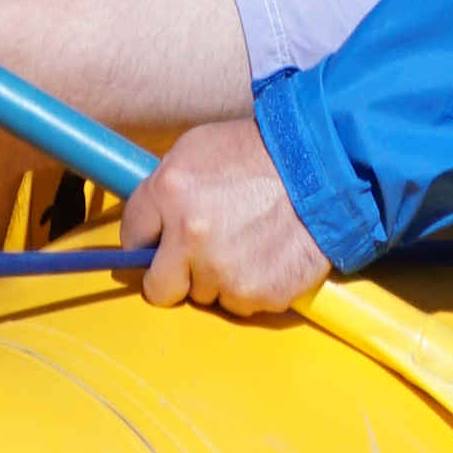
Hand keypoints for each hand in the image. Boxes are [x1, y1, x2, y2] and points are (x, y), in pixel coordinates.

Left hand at [119, 117, 325, 315]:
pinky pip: (238, 303)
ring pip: (203, 295)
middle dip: (171, 276)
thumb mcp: (197, 149)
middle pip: (158, 287)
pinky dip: (247, 285)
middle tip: (194, 257)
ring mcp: (223, 271)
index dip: (144, 241)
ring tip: (243, 242)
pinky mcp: (255, 294)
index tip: (154, 244)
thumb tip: (148, 225)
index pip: (131, 237)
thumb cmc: (257, 153)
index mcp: (170, 192)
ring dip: (215, 278)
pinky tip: (263, 255)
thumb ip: (165, 187)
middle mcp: (190, 236)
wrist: (320, 166)